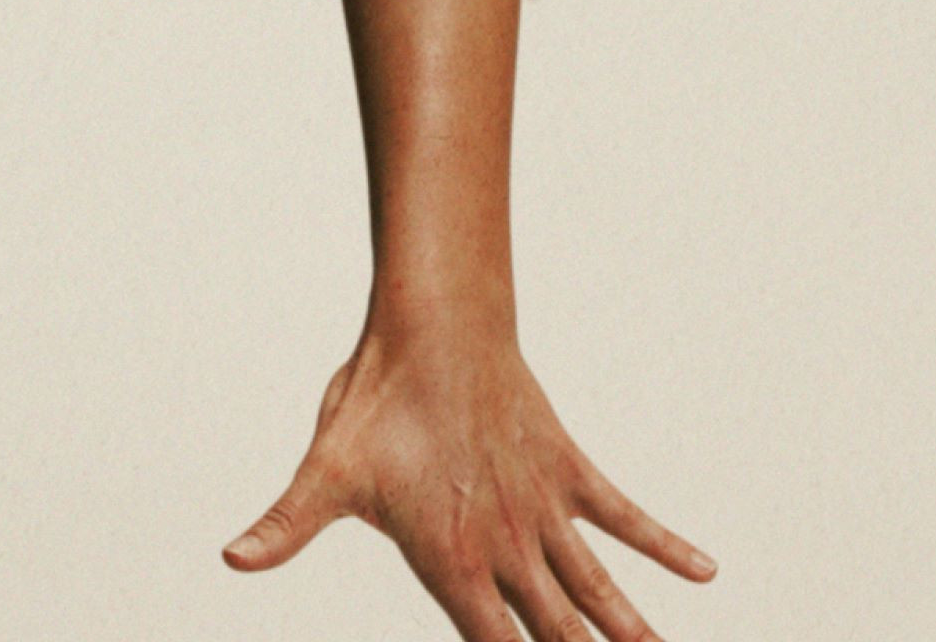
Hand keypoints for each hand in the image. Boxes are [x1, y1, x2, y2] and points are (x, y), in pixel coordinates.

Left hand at [222, 321, 714, 641]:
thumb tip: (232, 558)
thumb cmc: (375, 400)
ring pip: (600, 588)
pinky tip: (703, 573)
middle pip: (559, 633)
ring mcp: (544, 508)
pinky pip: (624, 516)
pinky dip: (663, 544)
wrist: (434, 324)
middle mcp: (507, 545)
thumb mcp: (325, 472)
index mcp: (451, 561)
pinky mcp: (566, 468)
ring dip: (634, 630)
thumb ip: (284, 527)